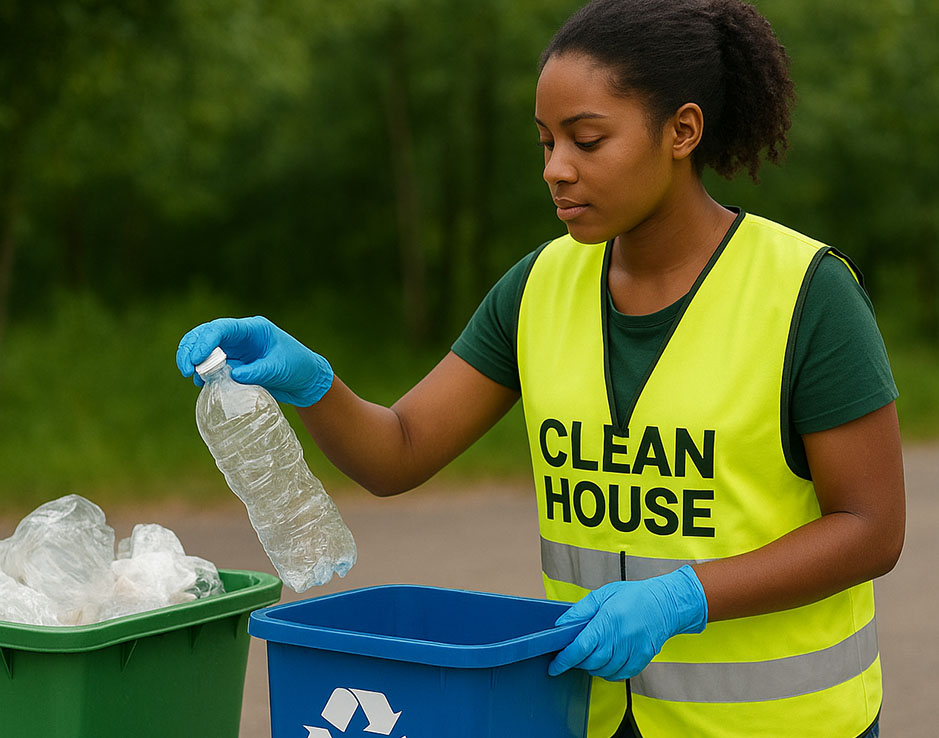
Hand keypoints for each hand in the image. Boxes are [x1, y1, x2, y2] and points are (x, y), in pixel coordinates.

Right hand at [175, 316, 333, 406]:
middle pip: (207, 334)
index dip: (205, 341)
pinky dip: (203, 373)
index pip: (222, 328)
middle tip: (186, 369)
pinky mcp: (234, 364)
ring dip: (194, 361)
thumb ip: (259, 371)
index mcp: (252, 329)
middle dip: (191, 348)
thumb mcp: (280, 368)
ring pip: (205, 349)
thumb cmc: (298, 367)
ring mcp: (235, 350)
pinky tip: (202, 384)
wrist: (306, 381)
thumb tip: (233, 375)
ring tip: (193, 377)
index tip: (196, 359)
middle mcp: (240, 336)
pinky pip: (212, 365)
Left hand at [547, 565, 707, 680]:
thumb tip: (561, 625)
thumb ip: (580, 611)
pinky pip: (619, 675)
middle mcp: (621, 638)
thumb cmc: (633, 596)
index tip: (554, 666)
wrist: (665, 604)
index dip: (564, 660)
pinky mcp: (642, 660)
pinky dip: (608, 673)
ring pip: (604, 670)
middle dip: (577, 662)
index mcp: (608, 620)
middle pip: (591, 662)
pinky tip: (605, 662)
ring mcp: (633, 651)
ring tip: (589, 655)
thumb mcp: (603, 594)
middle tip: (572, 655)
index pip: (581, 647)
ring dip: (591, 667)